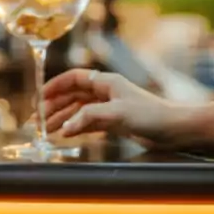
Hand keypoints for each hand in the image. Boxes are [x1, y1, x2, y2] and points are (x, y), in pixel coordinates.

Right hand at [43, 68, 182, 146]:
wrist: (174, 129)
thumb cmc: (151, 115)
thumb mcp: (117, 113)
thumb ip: (89, 117)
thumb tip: (65, 127)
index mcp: (106, 82)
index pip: (74, 79)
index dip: (56, 86)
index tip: (41, 97)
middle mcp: (105, 93)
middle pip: (73, 96)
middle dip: (55, 106)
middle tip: (39, 119)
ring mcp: (109, 108)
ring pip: (78, 111)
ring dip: (62, 119)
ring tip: (46, 130)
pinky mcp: (114, 122)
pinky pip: (88, 123)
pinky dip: (75, 128)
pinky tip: (65, 134)